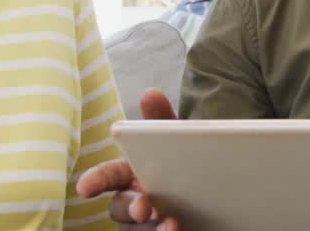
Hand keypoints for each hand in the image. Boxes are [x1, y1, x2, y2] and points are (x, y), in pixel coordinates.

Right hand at [76, 89, 179, 230]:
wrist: (224, 190)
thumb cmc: (189, 163)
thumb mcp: (181, 140)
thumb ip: (164, 120)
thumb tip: (149, 92)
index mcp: (133, 173)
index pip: (108, 177)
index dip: (95, 180)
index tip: (85, 188)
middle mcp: (135, 200)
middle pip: (120, 207)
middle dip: (129, 207)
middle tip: (144, 208)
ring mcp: (147, 224)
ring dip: (150, 228)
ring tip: (171, 224)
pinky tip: (177, 229)